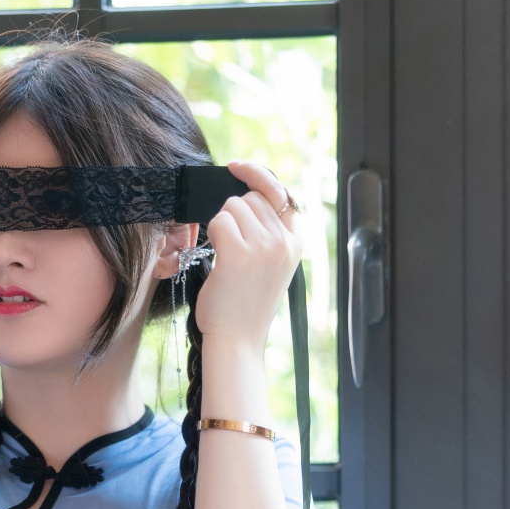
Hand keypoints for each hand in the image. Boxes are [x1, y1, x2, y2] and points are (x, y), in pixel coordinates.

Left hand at [191, 161, 303, 346]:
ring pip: (233, 206)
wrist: (238, 340)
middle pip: (251, 197)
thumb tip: (250, 196)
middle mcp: (284, 242)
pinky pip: (219, 221)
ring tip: (227, 260)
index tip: (237, 168)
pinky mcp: (239, 253)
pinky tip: (218, 260)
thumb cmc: (246, 306)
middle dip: (235, 215)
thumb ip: (270, 233)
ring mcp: (264, 246)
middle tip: (233, 250)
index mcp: (296, 243)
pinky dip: (213, 236)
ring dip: (222, 226)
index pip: (280, 191)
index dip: (257, 176)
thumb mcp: (272, 267)